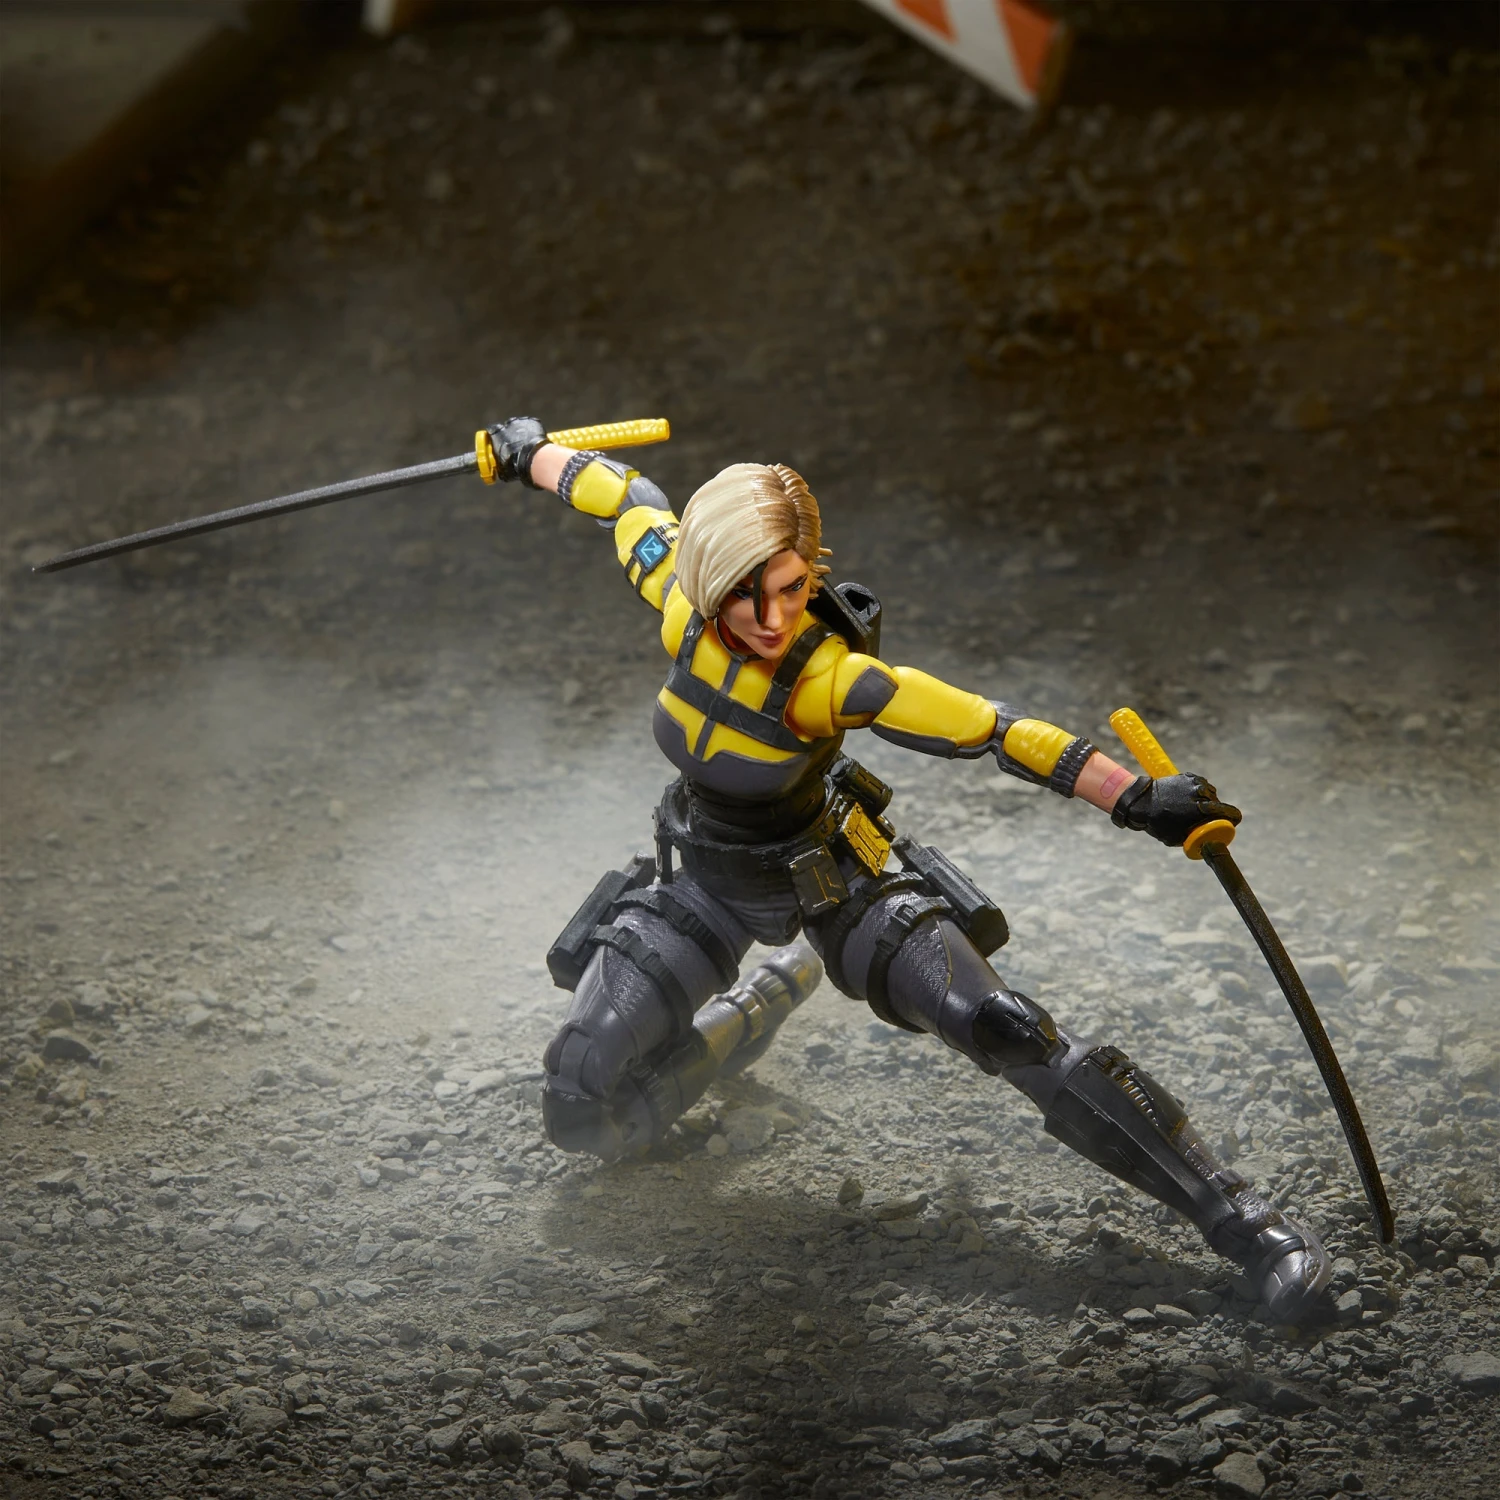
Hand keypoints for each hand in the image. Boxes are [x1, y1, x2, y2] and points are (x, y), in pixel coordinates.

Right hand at [487, 416, 547, 485]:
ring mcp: (521, 421)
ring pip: (520, 426)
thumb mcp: (502, 469)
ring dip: (522, 433)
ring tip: (527, 445)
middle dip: (510, 435)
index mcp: (495, 432)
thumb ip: (499, 464)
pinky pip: (532, 426)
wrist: (533, 459)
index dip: (496, 438)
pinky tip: (536, 442)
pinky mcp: (533, 422)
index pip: (492, 431)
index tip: (499, 443)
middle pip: (507, 427)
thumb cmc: (515, 465)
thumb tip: (500, 470)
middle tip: (515, 446)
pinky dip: (534, 432)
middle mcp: (507, 424)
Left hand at [1110, 772, 1241, 846]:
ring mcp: (1195, 782)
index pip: (1231, 812)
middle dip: (1215, 813)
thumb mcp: (1178, 838)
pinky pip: (1201, 786)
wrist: (1141, 802)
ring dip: (1206, 801)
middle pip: (1220, 805)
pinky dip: (1198, 792)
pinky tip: (1187, 798)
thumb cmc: (1158, 824)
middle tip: (1204, 820)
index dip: (1233, 820)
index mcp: (1202, 809)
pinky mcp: (1189, 776)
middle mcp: (1202, 793)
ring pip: (1210, 794)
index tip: (1231, 824)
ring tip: (1192, 809)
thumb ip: (1196, 839)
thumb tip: (1208, 843)